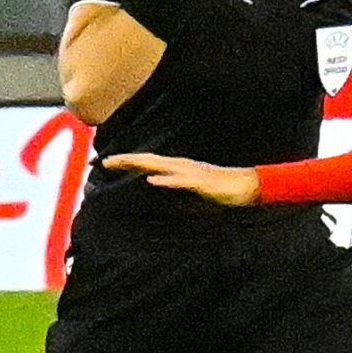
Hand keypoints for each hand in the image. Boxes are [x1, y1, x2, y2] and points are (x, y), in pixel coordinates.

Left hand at [100, 154, 260, 206]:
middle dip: (125, 160)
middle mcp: (182, 166)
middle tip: (103, 162)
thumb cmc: (222, 191)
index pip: (148, 163)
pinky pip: (182, 181)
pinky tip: (152, 180)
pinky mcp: (203, 183)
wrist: (248, 187)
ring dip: (139, 164)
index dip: (127, 162)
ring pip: (160, 166)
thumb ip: (176, 188)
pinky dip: (166, 180)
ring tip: (120, 163)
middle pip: (148, 160)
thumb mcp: (193, 192)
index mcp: (178, 168)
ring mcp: (192, 173)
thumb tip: (156, 189)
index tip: (106, 164)